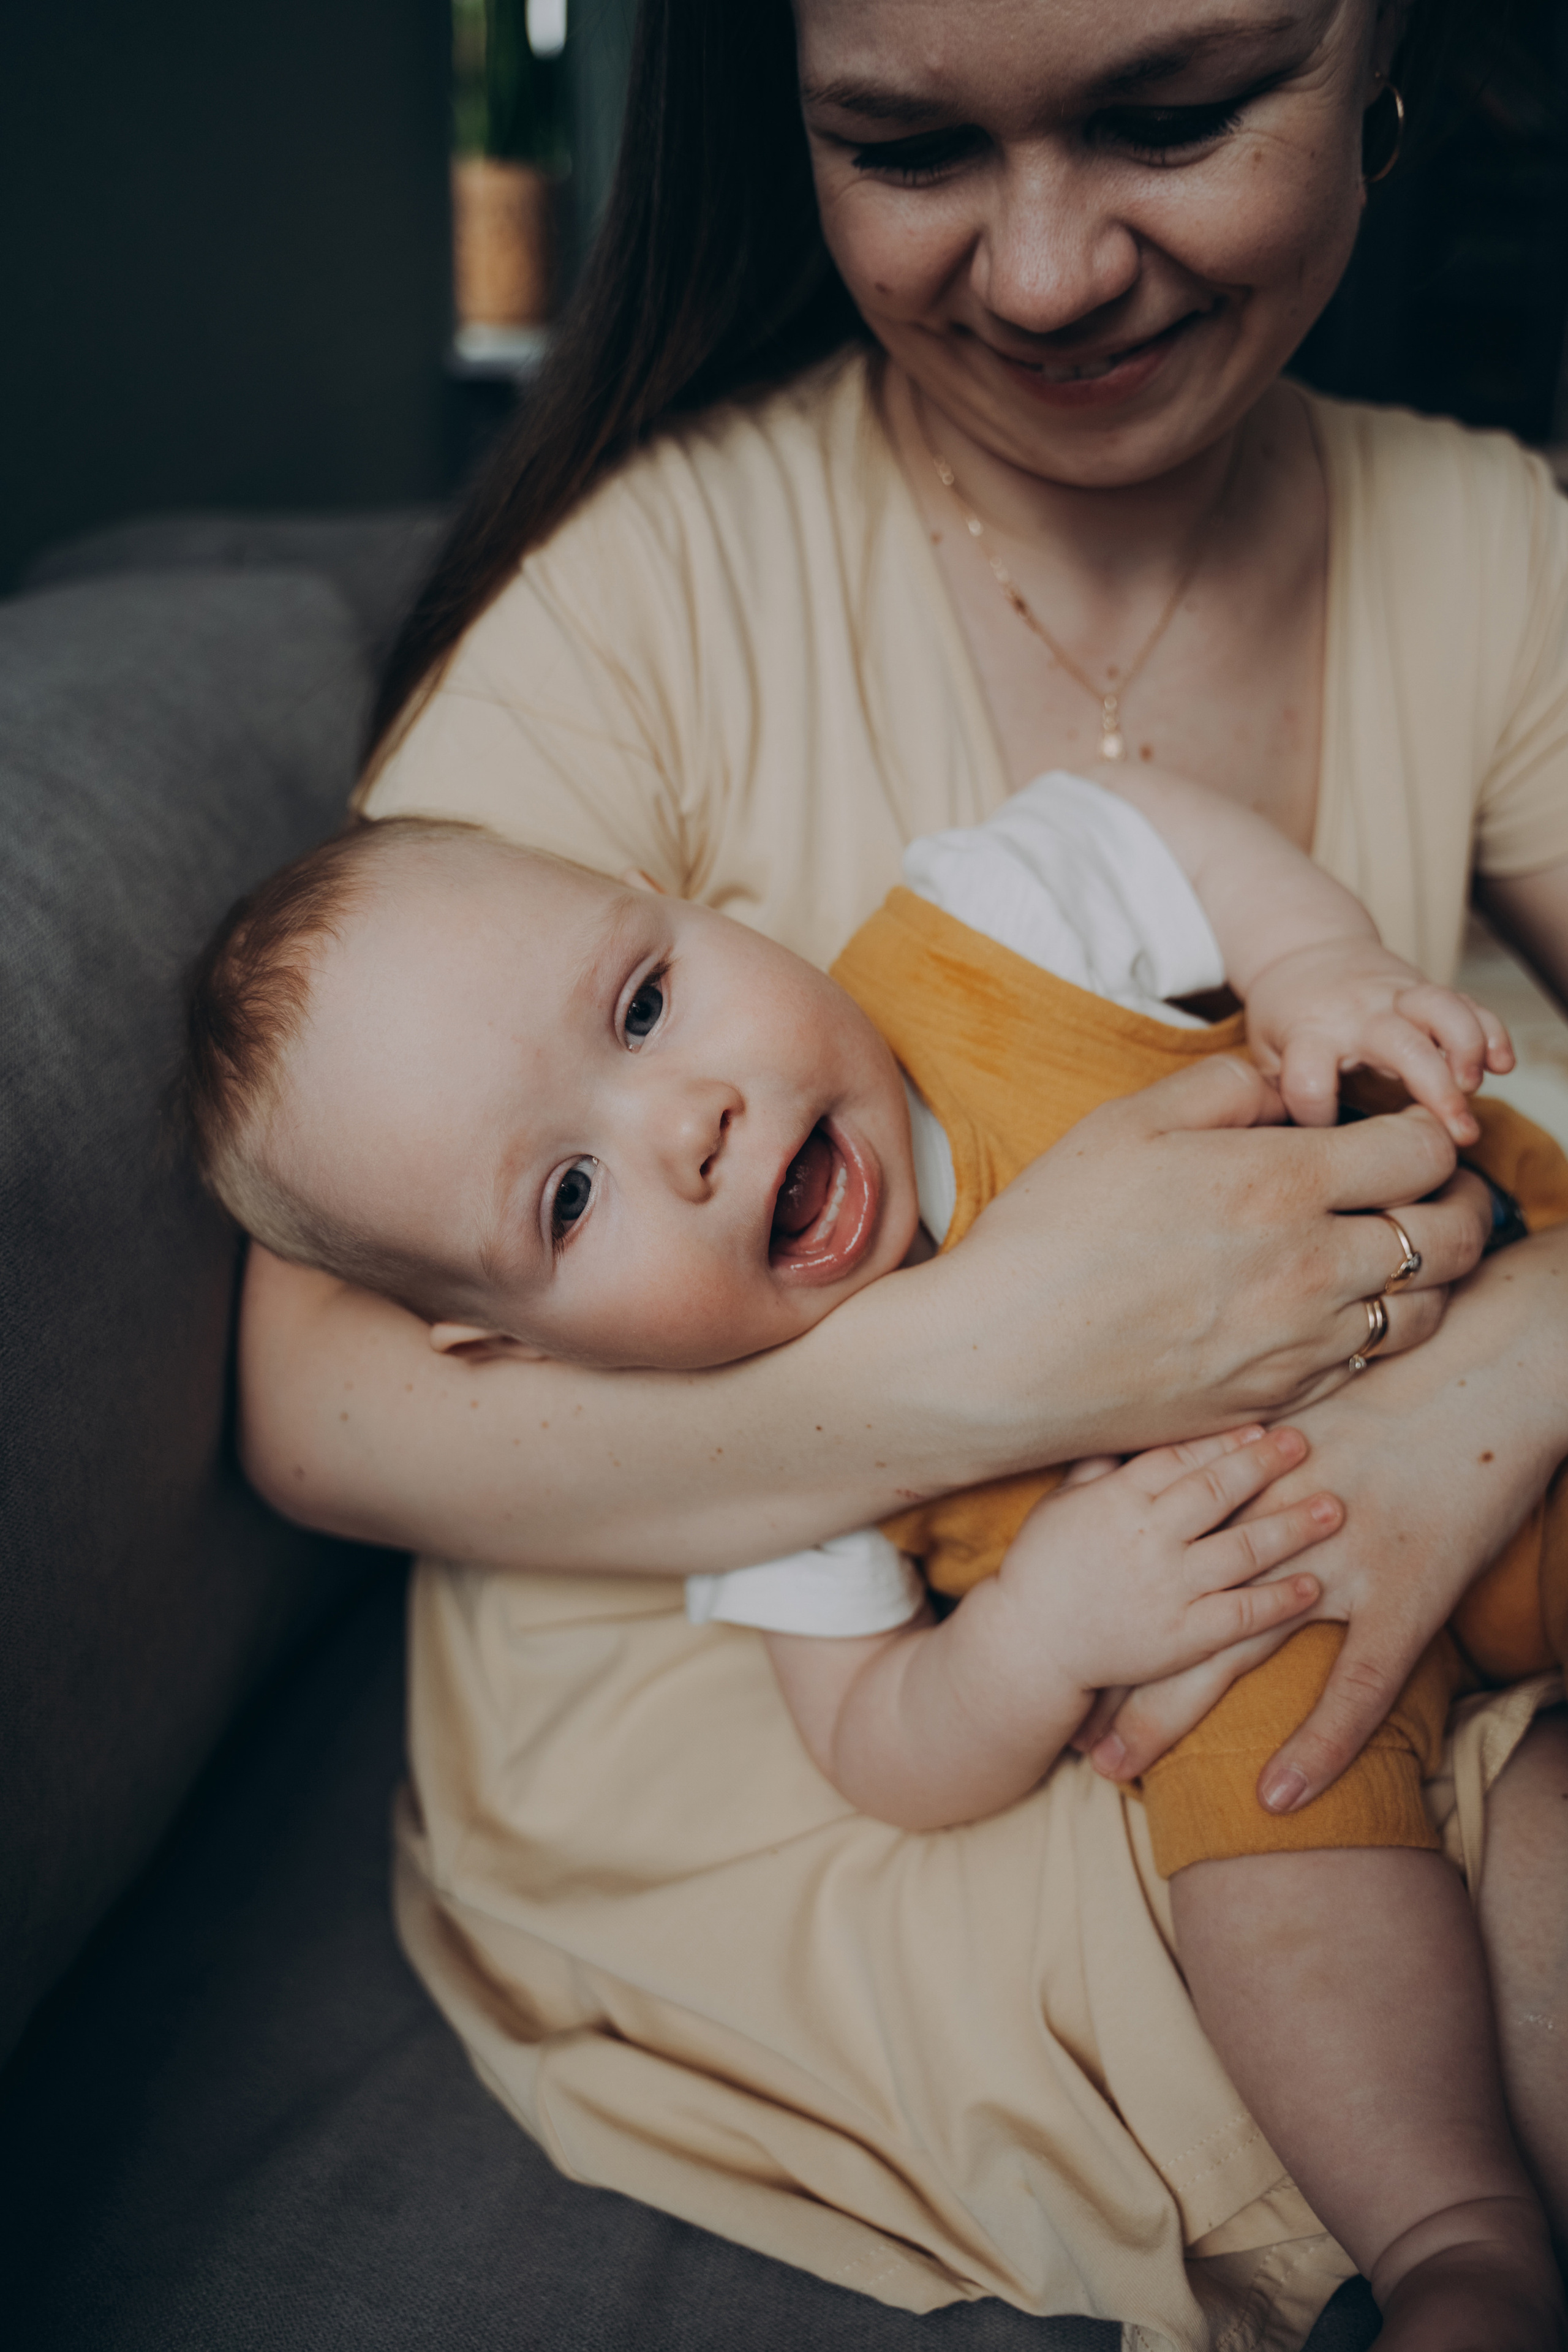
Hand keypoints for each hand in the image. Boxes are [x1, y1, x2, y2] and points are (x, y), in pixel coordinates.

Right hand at [947, 1057, 1486, 1462]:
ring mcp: (1299, 1344)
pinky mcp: (1277, 1398)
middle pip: (1450, 1236)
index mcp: (1279, 1184)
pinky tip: (1340, 1308)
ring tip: (1398, 1250)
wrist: (1000, 1360)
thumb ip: (1223, 1088)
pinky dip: (1376, 1331)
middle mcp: (1310, 1269)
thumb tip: (1284, 1088)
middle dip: (1458, 1201)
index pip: (1422, 1153)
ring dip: (1428, 1274)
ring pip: (1423, 1310)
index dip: (1429, 1132)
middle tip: (1432, 1188)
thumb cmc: (1050, 1233)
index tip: (1406, 1130)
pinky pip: (1367, 1364)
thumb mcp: (1125, 1122)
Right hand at [993, 1426, 1337, 1701]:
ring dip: (1291, 1526)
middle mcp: (1149, 1537)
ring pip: (1243, 1548)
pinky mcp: (1183, 1635)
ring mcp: (1169, 1587)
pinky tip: (1313, 1585)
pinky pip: (1242, 1613)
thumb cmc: (1042, 1570)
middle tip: (1306, 1444)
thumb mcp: (1060, 1506)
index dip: (1225, 1440)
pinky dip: (1280, 1599)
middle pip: (1219, 1490)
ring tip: (1333, 1508)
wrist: (1029, 1646)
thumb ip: (1096, 1469)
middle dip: (1265, 1464)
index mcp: (1119, 1499)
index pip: (1182, 1458)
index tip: (1262, 1425)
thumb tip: (1121, 1431)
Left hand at [1079, 1227, 1567, 1803]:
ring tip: (1118, 1772)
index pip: (1154, 1560)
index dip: (1107, 1610)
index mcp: (1241, 1488)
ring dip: (1170, 1717)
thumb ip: (1251, 1451)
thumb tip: (1209, 1470)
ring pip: (1233, 1657)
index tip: (1063, 1654)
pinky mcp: (1398, 1600)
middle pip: (1172, 1614)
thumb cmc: (1404, 1390)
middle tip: (1069, 1737)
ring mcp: (1331, 1568)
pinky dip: (1315, 1746)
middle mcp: (1267, 1529)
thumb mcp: (1307, 1414)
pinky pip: (1351, 1689)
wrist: (1486, 1379)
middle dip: (1116, 1679)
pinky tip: (1276, 1797)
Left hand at [1244, 938, 1512, 1142]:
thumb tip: (1285, 1155)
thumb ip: (1273, 1096)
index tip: (1321, 1140)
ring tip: (1475, 1086)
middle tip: (1457, 1133)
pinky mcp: (1424, 989)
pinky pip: (1468, 1003)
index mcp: (1308, 1031)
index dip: (1316, 1116)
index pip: (1310, 1081)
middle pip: (1401, 1044)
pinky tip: (1502, 1064)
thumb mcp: (1264, 1052)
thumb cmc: (1286, 1015)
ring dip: (1467, 1048)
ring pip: (1442, 1009)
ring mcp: (1395, 996)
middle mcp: (1357, 1012)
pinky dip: (1490, 1030)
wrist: (1306, 949)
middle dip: (1435, 1089)